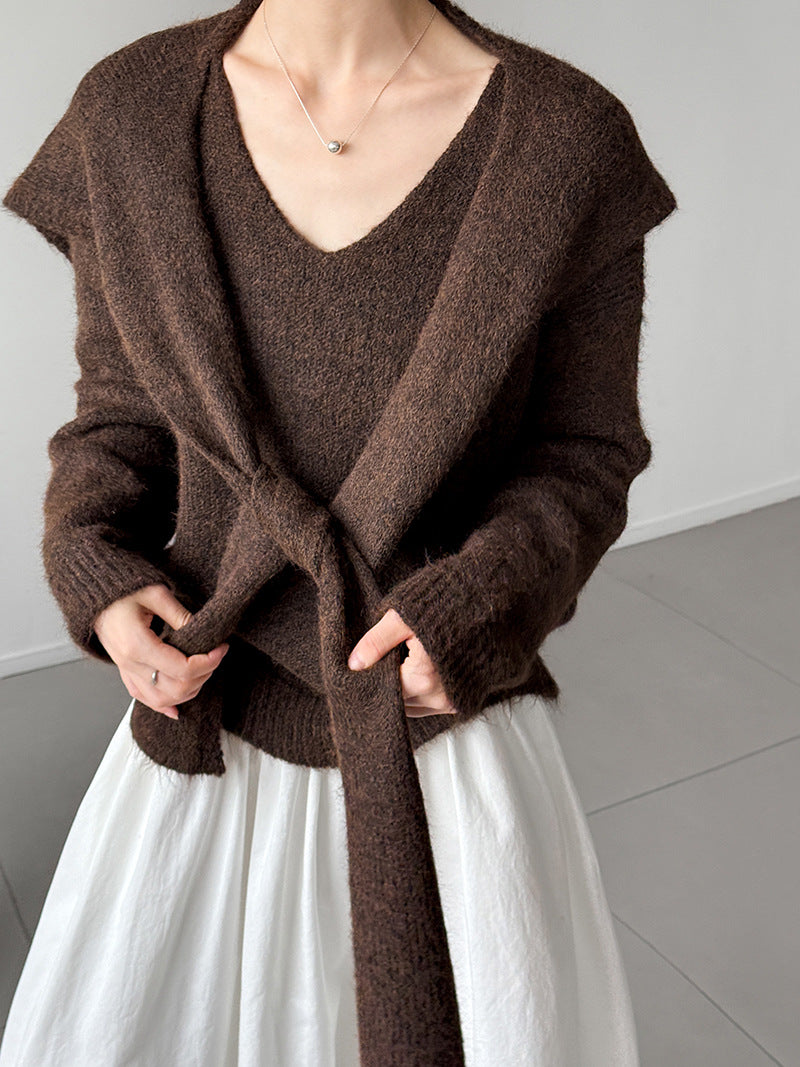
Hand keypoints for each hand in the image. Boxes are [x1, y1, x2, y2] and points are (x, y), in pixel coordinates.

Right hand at [93, 583, 229, 719]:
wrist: (94, 595)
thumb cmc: (121, 590)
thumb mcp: (156, 594)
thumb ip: (181, 616)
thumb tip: (204, 632)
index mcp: (137, 645)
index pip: (182, 669)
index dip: (208, 662)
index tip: (221, 648)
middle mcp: (130, 664)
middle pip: (175, 689)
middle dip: (203, 675)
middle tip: (215, 656)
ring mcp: (126, 670)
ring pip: (161, 700)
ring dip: (188, 691)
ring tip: (203, 671)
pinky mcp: (125, 671)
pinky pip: (143, 697)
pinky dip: (162, 705)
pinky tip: (176, 709)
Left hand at [348, 607, 458, 717]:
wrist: (490, 604)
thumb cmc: (447, 605)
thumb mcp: (404, 618)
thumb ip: (376, 642)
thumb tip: (354, 665)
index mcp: (422, 679)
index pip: (382, 691)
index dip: (372, 676)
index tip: (368, 661)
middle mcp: (439, 698)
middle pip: (397, 702)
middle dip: (388, 683)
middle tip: (387, 657)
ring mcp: (453, 701)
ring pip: (412, 706)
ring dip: (404, 689)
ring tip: (405, 660)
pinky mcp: (462, 700)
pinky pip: (430, 704)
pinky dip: (420, 691)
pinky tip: (420, 666)